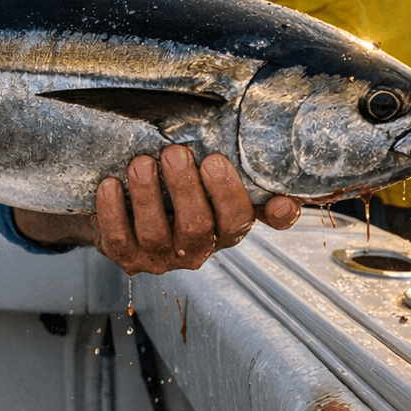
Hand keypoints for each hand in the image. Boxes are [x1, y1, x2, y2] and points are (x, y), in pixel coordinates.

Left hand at [91, 145, 300, 274]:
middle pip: (197, 226)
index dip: (231, 194)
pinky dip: (112, 211)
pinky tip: (110, 184)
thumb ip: (251, 180)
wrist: (129, 210)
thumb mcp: (216, 184)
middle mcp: (196, 249)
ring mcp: (159, 257)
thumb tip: (300, 186)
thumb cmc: (182, 191)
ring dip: (147, 196)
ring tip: (141, 163)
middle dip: (185, 188)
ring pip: (156, 233)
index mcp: (225, 230)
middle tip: (176, 153)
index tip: (217, 162)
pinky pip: (118, 239)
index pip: (239, 220)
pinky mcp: (125, 256)